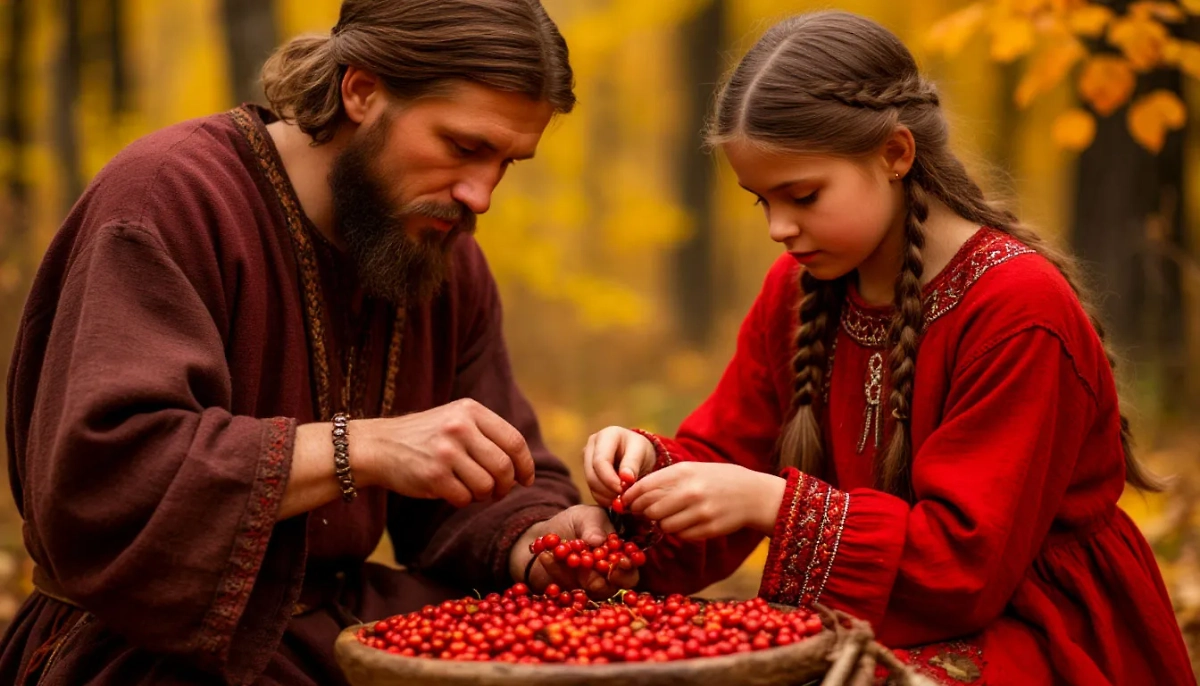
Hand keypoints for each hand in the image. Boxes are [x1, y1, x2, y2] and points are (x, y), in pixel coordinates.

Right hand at [353, 398, 535, 507]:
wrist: (378, 446)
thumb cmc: (424, 437)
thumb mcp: (456, 419)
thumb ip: (487, 434)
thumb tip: (522, 466)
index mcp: (470, 410)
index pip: (514, 441)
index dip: (525, 465)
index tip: (526, 480)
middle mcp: (459, 428)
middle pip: (504, 467)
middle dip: (506, 485)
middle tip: (498, 491)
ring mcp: (446, 452)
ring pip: (486, 486)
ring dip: (483, 495)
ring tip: (471, 489)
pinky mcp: (433, 475)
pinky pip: (464, 498)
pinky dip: (463, 501)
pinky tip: (452, 492)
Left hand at [508, 505, 638, 597]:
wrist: (546, 535)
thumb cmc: (574, 522)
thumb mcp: (584, 516)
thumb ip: (593, 525)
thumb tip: (598, 540)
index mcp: (620, 552)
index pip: (632, 563)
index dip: (630, 564)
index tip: (622, 561)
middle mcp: (610, 573)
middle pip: (620, 583)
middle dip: (612, 578)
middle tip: (597, 567)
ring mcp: (591, 585)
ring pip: (593, 587)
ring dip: (578, 572)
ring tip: (560, 551)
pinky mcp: (572, 592)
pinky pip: (567, 586)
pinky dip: (556, 571)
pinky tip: (546, 555)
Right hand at [583, 427, 655, 506]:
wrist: (637, 454)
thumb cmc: (640, 450)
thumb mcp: (641, 453)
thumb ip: (633, 464)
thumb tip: (625, 479)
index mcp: (606, 436)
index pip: (600, 461)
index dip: (609, 479)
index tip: (622, 490)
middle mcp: (592, 445)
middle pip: (591, 473)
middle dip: (607, 489)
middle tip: (623, 498)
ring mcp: (587, 458)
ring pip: (590, 483)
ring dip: (605, 495)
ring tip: (622, 498)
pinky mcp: (588, 471)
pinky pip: (592, 489)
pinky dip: (603, 498)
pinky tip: (616, 499)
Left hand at [621, 463, 784, 540]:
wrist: (753, 494)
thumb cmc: (717, 479)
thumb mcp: (692, 469)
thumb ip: (665, 480)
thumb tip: (634, 494)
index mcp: (683, 471)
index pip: (644, 487)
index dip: (630, 498)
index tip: (626, 503)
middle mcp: (690, 491)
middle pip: (650, 509)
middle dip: (645, 513)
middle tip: (649, 512)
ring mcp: (700, 511)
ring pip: (664, 526)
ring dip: (664, 523)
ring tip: (674, 516)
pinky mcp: (708, 529)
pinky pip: (681, 535)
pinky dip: (681, 532)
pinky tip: (690, 522)